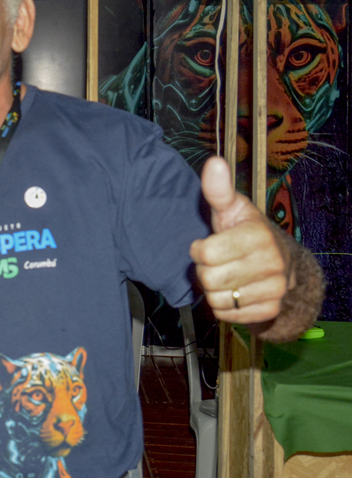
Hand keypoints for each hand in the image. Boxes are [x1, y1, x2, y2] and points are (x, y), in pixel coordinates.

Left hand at [189, 157, 289, 323]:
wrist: (279, 261)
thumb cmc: (245, 231)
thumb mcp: (231, 209)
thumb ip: (218, 190)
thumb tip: (214, 163)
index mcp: (259, 236)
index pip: (206, 254)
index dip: (199, 250)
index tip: (209, 244)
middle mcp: (272, 264)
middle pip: (208, 279)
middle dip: (205, 270)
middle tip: (219, 262)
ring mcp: (275, 290)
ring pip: (216, 300)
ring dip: (213, 289)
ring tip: (227, 275)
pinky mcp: (270, 310)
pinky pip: (226, 315)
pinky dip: (223, 305)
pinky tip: (234, 290)